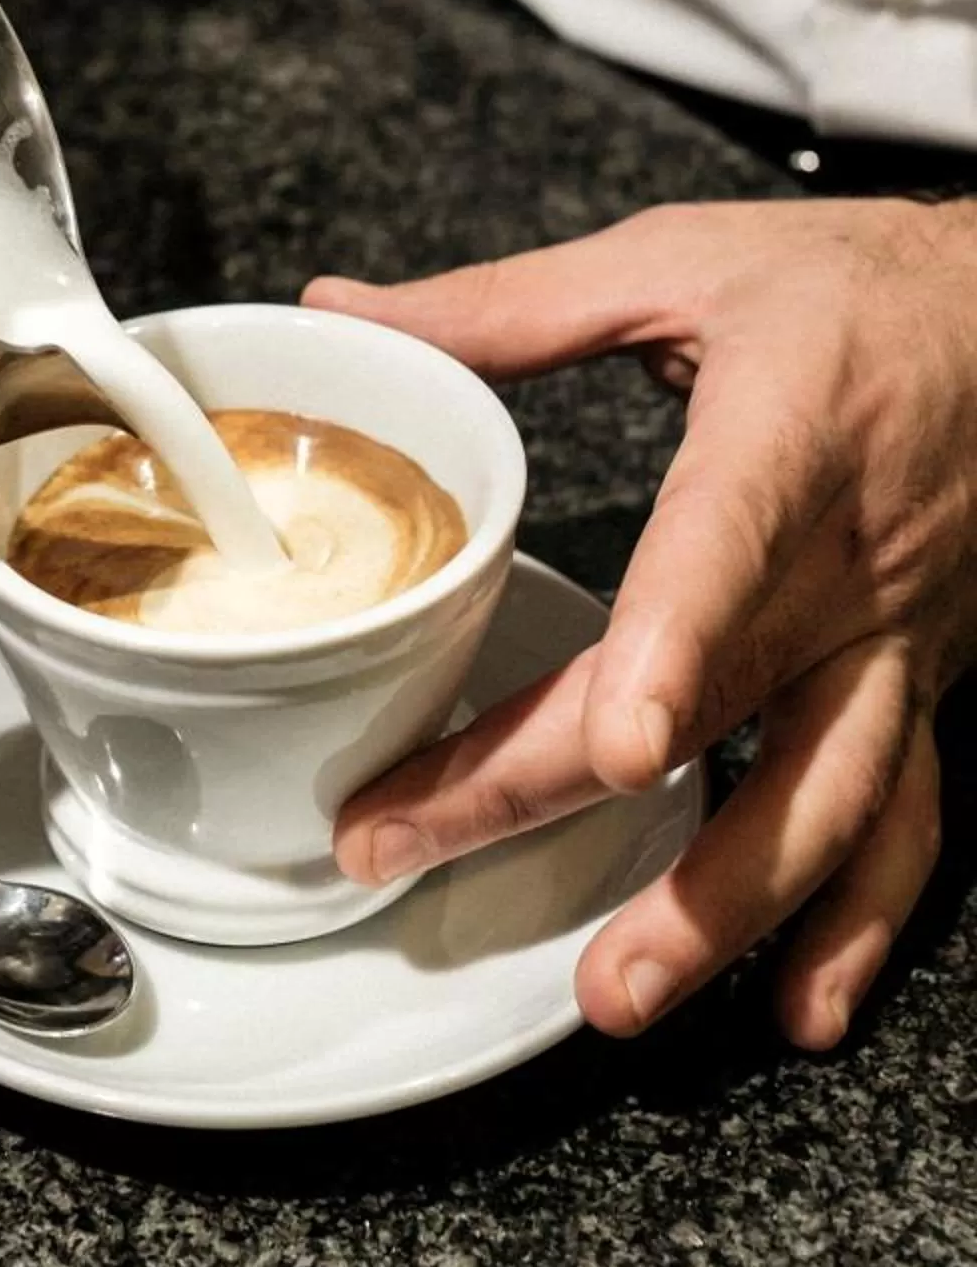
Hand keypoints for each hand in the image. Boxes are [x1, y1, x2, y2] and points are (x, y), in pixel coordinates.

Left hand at [304, 200, 976, 1047]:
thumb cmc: (852, 285)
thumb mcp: (674, 259)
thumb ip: (503, 304)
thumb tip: (346, 307)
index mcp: (783, 436)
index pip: (727, 549)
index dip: (675, 648)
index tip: (622, 743)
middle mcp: (847, 561)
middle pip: (712, 706)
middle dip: (547, 792)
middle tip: (406, 847)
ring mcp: (895, 640)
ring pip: (824, 798)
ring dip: (722, 909)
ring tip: (615, 991)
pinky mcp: (924, 683)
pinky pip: (902, 823)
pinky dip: (857, 924)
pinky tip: (800, 1007)